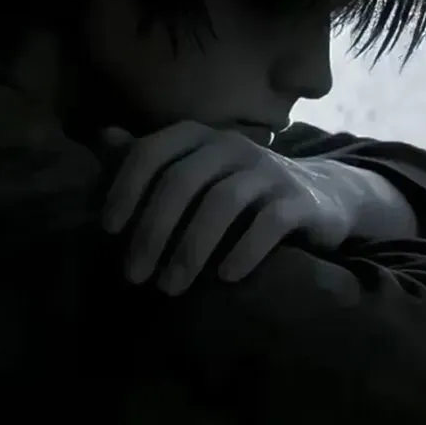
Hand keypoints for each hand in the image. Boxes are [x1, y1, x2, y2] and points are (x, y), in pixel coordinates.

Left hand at [102, 121, 352, 294]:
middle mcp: (232, 146)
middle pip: (182, 181)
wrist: (321, 194)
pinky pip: (269, 222)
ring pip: (222, 202)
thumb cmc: (244, 187)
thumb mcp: (199, 167)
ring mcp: (269, 170)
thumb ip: (155, 157)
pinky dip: (244, 249)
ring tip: (170, 287)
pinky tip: (226, 277)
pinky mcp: (299, 200)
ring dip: (190, 248)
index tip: (109, 230)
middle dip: (152, 230)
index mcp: (201, 138)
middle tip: (134, 276)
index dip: (126, 187)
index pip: (153, 151)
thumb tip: (104, 137)